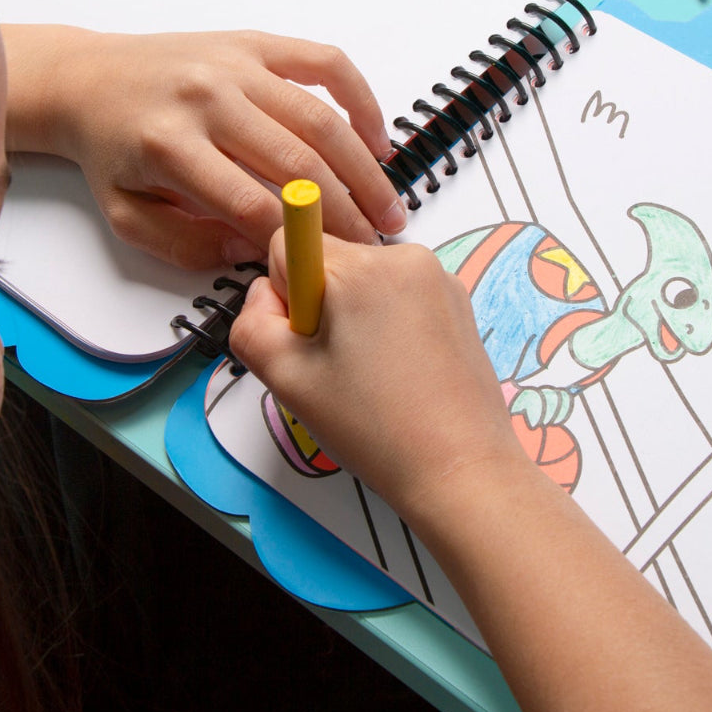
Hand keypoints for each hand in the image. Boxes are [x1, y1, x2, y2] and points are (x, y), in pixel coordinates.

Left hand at [2, 25, 407, 267]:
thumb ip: (186, 244)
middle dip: (346, 212)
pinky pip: (324, 64)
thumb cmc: (112, 151)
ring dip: (363, 168)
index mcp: (170, 145)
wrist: (90, 79)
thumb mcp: (128, 215)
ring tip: (388, 205)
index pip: (251, 203)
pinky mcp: (255, 44)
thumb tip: (253, 249)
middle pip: (297, 163)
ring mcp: (235, 65)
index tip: (328, 267)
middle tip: (377, 244)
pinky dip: (360, 100)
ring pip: (320, 119)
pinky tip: (376, 140)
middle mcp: (207, 98)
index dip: (297, 240)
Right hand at [229, 232, 525, 520]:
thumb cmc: (375, 428)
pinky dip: (389, 323)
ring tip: (373, 376)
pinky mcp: (458, 299)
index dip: (284, 294)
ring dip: (354, 316)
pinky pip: (400, 294)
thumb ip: (251, 323)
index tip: (308, 339)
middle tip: (337, 367)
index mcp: (359, 268)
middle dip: (320, 306)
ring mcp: (438, 277)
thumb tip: (264, 295)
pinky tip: (400, 373)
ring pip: (364, 280)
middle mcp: (404, 257)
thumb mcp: (286, 378)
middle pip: (330, 261)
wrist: (460, 469)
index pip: (290, 242)